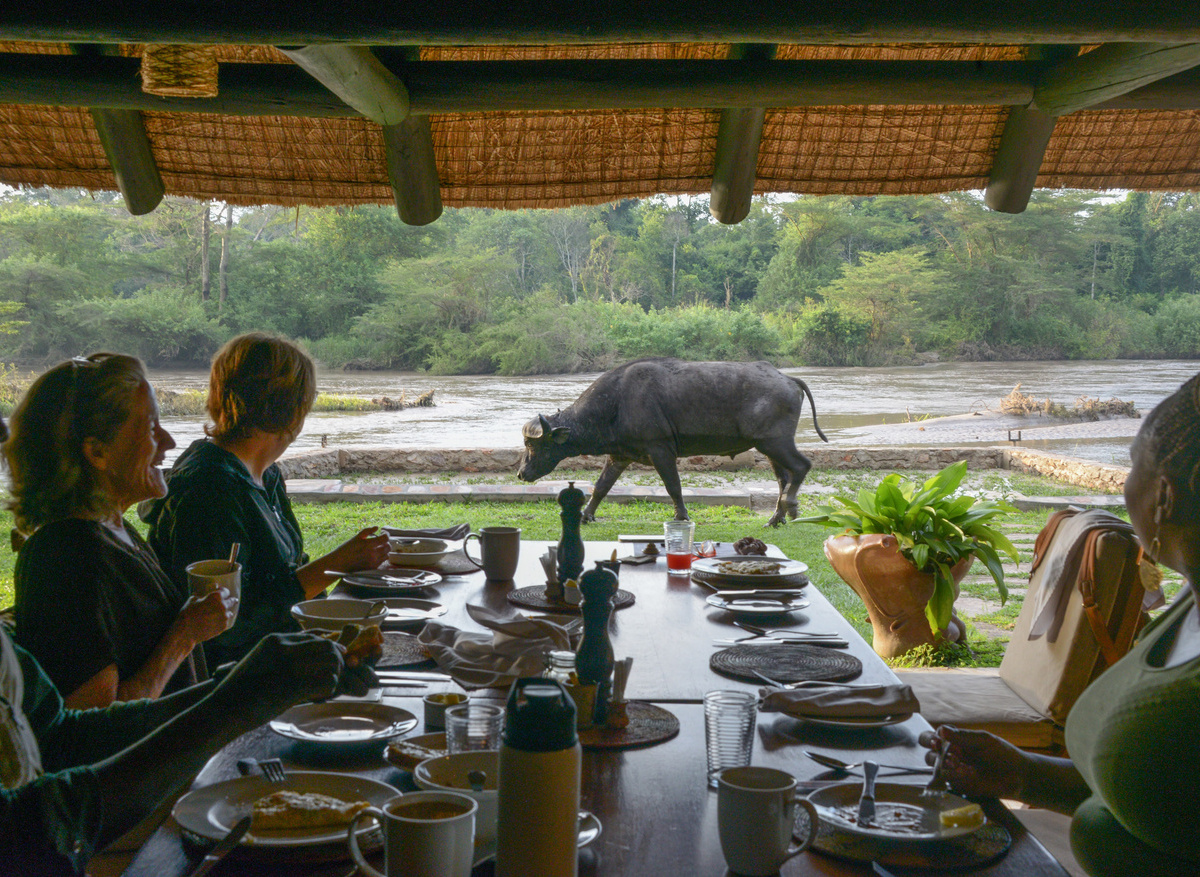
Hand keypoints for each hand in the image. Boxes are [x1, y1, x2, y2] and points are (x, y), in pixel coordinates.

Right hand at [175, 588, 235, 644]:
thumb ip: (200, 595)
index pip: (225, 591)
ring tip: (225, 613)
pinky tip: (218, 622)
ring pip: (229, 613)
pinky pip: (225, 622)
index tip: (221, 591)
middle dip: (231, 600)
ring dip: (227, 612)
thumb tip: (201, 594)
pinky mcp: (223, 627)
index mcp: (216, 597)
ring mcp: (224, 617)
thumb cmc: (188, 614)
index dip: (223, 591)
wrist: (186, 632)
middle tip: (233, 600)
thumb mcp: (192, 600)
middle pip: (232, 601)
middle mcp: (223, 606)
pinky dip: (222, 621)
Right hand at [213, 632, 345, 715]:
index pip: (314, 636)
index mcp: (275, 639)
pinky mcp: (293, 685)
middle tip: (334, 677)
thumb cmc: (239, 692)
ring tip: (324, 689)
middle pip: (327, 646)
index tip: (334, 660)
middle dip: (336, 661)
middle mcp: (284, 647)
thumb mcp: (260, 663)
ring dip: (334, 676)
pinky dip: (328, 690)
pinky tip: (318, 698)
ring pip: (331, 662)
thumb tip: (307, 667)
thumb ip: (282, 658)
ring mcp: (289, 665)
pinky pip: (326, 681)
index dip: (329, 648)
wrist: (222, 709)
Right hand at [323, 527, 390, 573]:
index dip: (386, 534)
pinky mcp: (372, 568)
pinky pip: (382, 561)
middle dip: (386, 542)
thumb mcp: (356, 537)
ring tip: (378, 548)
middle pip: (388, 547)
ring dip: (384, 550)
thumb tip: (377, 527)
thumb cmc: (346, 549)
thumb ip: (367, 531)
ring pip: (387, 555)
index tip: (383, 533)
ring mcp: (373, 562)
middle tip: (381, 540)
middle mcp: (373, 554)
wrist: (340, 563)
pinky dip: (381, 557)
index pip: (385, 538)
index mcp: (369, 545)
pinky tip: (374, 555)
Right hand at [919, 726, 1027, 799]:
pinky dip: (951, 778)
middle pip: (929, 751)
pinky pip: (946, 783)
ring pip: (935, 767)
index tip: (938, 740)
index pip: (935, 735)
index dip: (933, 737)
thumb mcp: (984, 741)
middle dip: (932, 750)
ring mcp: (954, 772)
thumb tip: (941, 730)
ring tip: (957, 765)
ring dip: (941, 765)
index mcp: (956, 741)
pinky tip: (964, 775)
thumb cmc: (1002, 754)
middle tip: (940, 751)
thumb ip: (963, 736)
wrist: (1019, 778)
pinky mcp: (959, 787)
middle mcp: (952, 755)